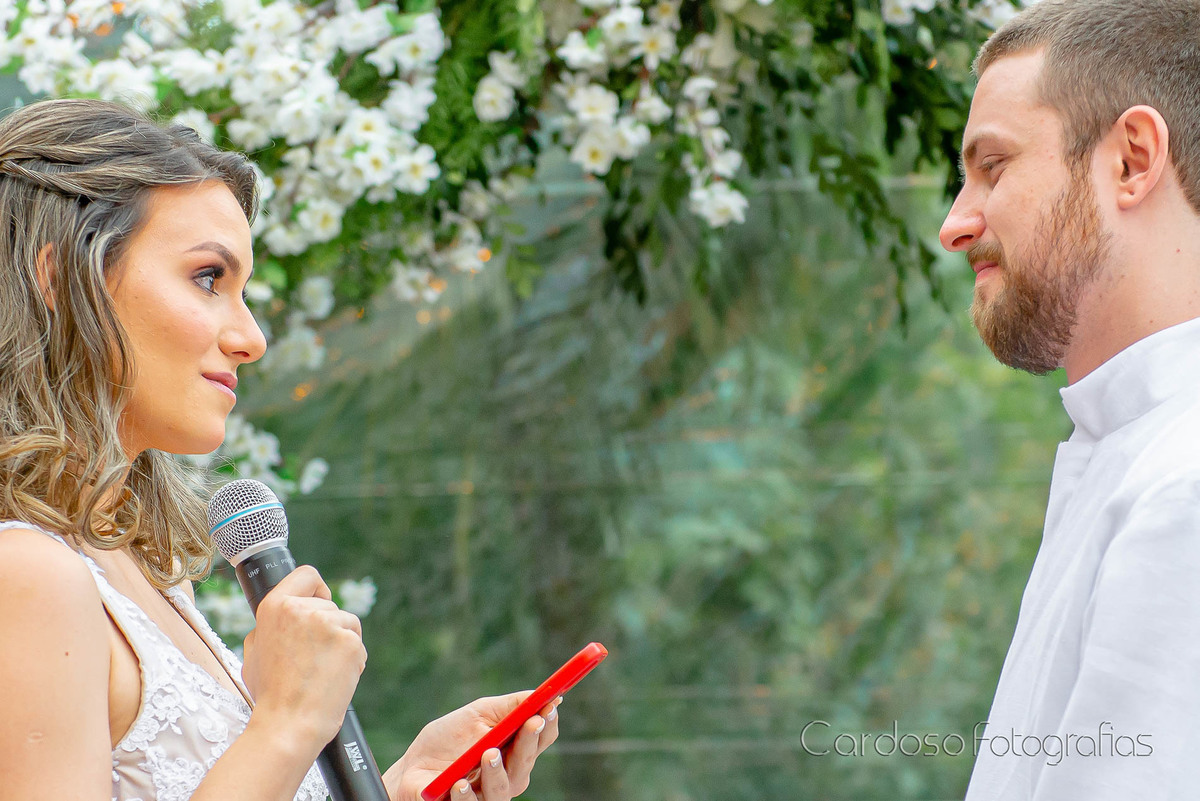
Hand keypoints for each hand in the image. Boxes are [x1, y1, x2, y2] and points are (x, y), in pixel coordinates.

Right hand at [240, 566, 366, 751]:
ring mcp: (329, 623)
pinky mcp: (350, 641)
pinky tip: (335, 678)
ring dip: (341, 644)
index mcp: (275, 606)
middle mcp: (302, 608)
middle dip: (328, 628)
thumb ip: (270, 626)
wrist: (288, 723)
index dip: (317, 587)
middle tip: (312, 659)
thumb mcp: (254, 651)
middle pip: (330, 605)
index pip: (306, 574)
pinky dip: (352, 661)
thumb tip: (286, 613)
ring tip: (321, 671)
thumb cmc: (271, 693)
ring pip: (347, 624)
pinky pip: (357, 645)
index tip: (321, 598)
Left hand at [383, 692, 561, 800]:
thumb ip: (509, 706)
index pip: (541, 739)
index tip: (549, 706)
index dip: (548, 723)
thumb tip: (541, 694)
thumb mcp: (478, 714)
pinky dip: (467, 796)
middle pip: (526, 763)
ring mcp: (487, 794)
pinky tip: (459, 783)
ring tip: (489, 754)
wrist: (412, 767)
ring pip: (503, 789)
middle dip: (530, 742)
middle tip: (530, 723)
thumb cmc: (447, 740)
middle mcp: (507, 775)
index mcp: (514, 749)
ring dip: (498, 771)